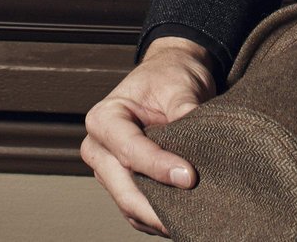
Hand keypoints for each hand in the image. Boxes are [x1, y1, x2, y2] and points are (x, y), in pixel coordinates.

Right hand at [81, 36, 220, 235]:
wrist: (170, 77)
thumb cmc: (170, 77)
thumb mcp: (179, 85)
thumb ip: (185, 110)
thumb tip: (198, 137)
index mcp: (104, 118)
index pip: (130, 151)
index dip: (159, 167)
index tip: (190, 177)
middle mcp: (98, 148)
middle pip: (124, 189)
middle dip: (157, 207)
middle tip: (191, 213)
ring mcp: (108, 171)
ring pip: (130, 206)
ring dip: (159, 217)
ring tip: (191, 219)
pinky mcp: (122, 185)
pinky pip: (137, 211)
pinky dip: (158, 218)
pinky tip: (182, 218)